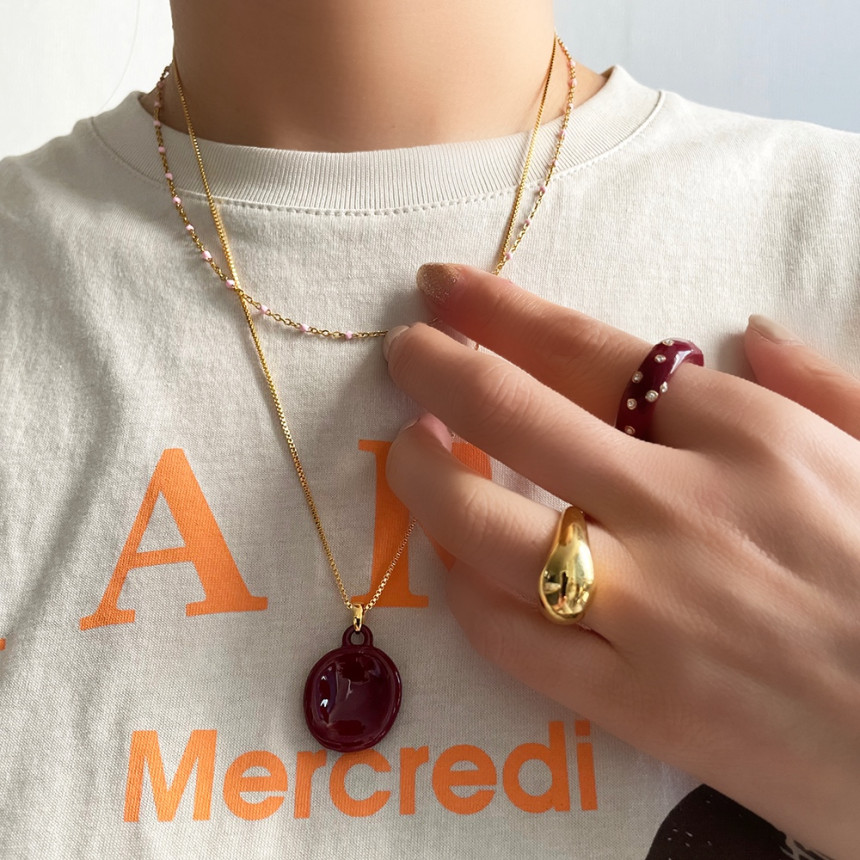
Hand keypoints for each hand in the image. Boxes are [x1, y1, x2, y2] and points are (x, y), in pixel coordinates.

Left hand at [383, 263, 859, 859]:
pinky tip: (451, 559)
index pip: (588, 351)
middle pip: (515, 414)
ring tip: (406, 447)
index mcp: (746, 436)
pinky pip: (510, 636)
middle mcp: (678, 508)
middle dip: (439, 368)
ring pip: (486, 526)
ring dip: (425, 477)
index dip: (500, 312)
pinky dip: (463, 591)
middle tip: (403, 349)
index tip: (444, 288)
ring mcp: (645, 608)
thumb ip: (821, 385)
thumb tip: (746, 331)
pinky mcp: (630, 701)